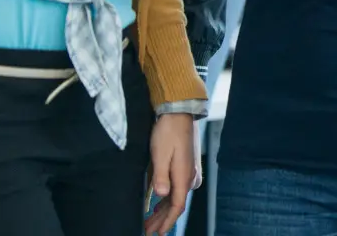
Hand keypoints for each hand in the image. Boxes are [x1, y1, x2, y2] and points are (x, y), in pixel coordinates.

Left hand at [143, 113, 195, 233]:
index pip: (177, 207)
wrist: (180, 113)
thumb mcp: (160, 153)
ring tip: (150, 221)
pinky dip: (167, 200)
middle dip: (162, 220)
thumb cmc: (168, 132)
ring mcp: (189, 171)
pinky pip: (177, 189)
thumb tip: (162, 195)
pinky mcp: (185, 166)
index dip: (167, 222)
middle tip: (148, 230)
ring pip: (176, 198)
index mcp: (184, 176)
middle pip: (176, 205)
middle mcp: (189, 177)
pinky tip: (159, 203)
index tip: (157, 233)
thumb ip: (161, 175)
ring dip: (164, 211)